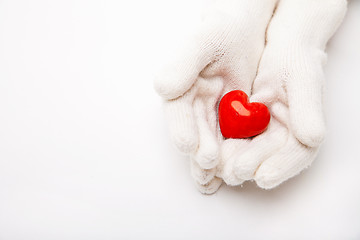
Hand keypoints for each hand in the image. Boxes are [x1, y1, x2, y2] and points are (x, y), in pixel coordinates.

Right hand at [154, 0, 277, 193]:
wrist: (243, 34)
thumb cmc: (222, 32)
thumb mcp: (204, 41)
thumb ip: (183, 62)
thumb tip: (164, 88)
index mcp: (180, 88)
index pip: (178, 112)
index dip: (182, 128)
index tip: (188, 145)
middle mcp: (191, 105)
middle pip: (194, 132)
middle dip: (198, 150)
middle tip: (207, 165)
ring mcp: (210, 114)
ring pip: (208, 141)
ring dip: (210, 162)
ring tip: (212, 181)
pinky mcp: (228, 119)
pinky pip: (227, 140)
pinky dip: (227, 156)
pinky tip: (228, 172)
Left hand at [220, 0, 346, 188]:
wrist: (278, 52)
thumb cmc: (294, 62)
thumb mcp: (302, 80)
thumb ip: (307, 109)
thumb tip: (312, 138)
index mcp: (304, 130)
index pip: (297, 155)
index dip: (280, 168)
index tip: (262, 176)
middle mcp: (284, 137)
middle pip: (268, 160)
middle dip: (250, 167)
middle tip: (232, 172)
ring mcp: (264, 134)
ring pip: (249, 155)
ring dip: (234, 162)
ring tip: (219, 166)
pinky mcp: (245, 128)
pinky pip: (235, 142)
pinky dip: (223, 148)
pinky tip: (211, 152)